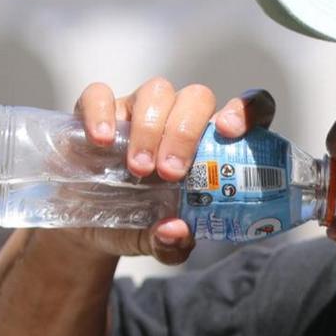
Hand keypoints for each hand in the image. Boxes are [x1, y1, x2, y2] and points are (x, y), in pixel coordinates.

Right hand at [59, 78, 276, 263]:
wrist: (89, 226)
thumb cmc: (138, 223)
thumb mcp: (159, 243)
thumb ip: (173, 244)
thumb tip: (176, 231)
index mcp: (209, 146)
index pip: (245, 110)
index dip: (246, 110)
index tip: (230, 130)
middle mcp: (179, 119)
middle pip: (198, 98)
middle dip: (185, 132)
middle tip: (170, 173)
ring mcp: (139, 109)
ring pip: (157, 91)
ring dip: (150, 129)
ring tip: (137, 169)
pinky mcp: (100, 110)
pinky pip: (101, 94)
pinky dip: (101, 112)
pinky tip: (101, 141)